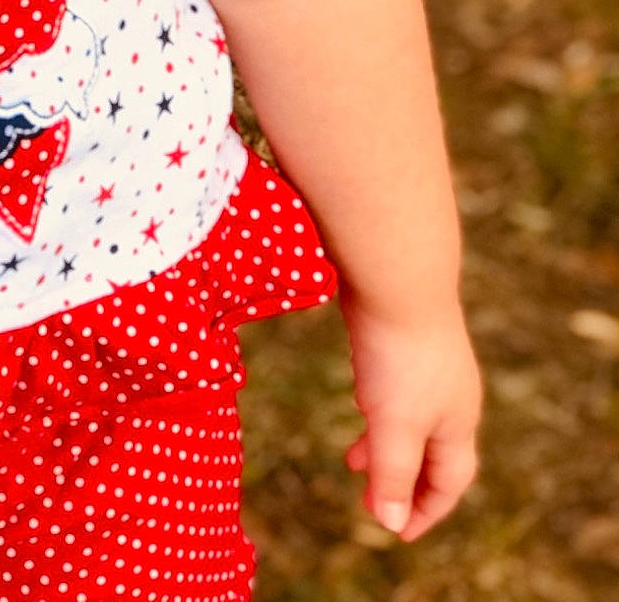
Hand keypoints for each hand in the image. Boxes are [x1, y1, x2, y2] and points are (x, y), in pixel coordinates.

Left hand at [340, 292, 480, 541]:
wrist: (398, 278)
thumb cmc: (400, 357)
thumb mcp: (394, 425)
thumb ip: (393, 474)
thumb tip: (388, 524)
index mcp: (457, 424)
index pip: (449, 482)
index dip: (425, 510)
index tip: (398, 532)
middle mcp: (451, 397)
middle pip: (432, 454)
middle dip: (401, 481)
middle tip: (368, 502)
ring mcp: (431, 366)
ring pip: (410, 420)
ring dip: (384, 445)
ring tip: (352, 458)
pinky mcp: (407, 341)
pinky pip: (397, 390)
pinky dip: (379, 409)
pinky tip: (359, 400)